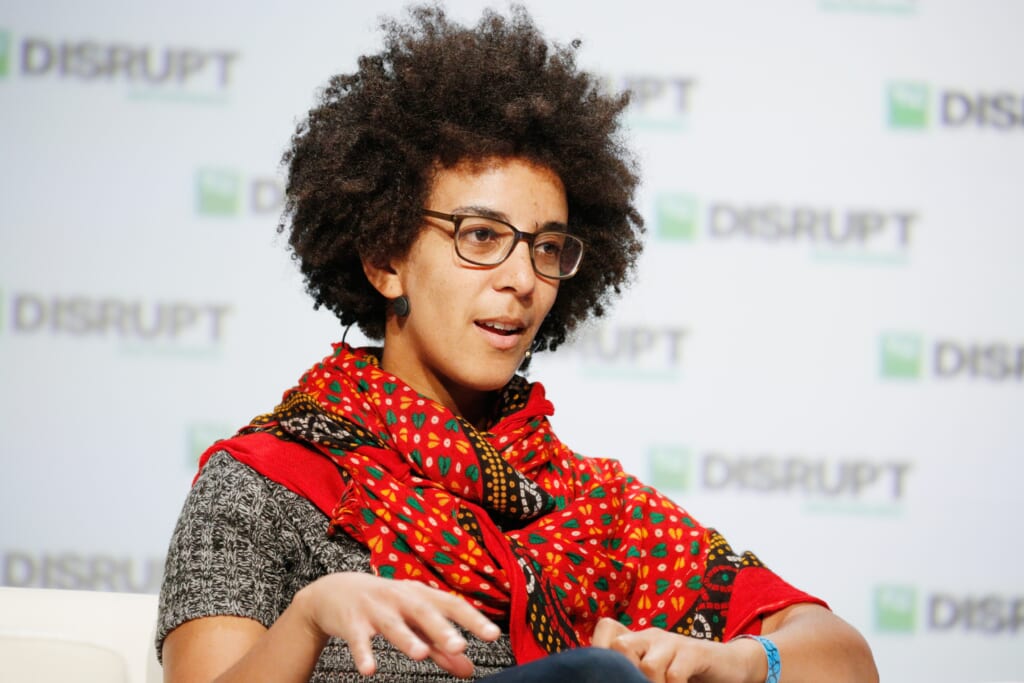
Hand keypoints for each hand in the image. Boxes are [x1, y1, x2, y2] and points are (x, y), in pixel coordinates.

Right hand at [296, 572, 501, 677]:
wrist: (337, 590)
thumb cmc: (386, 606)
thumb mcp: (414, 623)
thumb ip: (441, 647)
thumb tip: (470, 670)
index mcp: (422, 596)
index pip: (452, 604)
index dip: (473, 619)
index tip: (493, 635)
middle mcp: (401, 598)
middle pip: (424, 612)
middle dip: (442, 629)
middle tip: (460, 646)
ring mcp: (376, 608)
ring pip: (393, 624)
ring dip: (407, 638)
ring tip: (420, 654)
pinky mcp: (352, 622)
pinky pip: (359, 639)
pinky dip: (364, 653)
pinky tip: (369, 670)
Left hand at [591, 617, 755, 682]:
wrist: (727, 664)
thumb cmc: (682, 672)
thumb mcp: (656, 670)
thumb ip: (633, 670)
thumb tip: (605, 676)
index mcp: (637, 640)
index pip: (606, 628)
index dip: (599, 649)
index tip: (607, 674)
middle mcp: (651, 637)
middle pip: (620, 646)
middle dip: (624, 672)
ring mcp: (672, 642)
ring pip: (648, 666)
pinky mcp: (695, 653)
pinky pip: (675, 673)